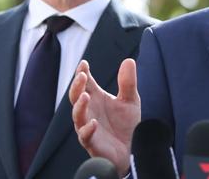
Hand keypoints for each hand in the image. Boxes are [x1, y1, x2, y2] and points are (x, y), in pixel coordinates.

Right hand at [69, 58, 140, 175]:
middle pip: (76, 97)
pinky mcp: (92, 142)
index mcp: (96, 98)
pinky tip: (94, 123)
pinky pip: (85, 136)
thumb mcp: (130, 100)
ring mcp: (88, 126)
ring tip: (86, 96)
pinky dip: (88, 129)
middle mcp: (89, 111)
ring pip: (77, 115)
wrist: (132, 148)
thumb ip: (128, 82)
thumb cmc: (126, 123)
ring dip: (80, 106)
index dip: (82, 73)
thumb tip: (128, 60)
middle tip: (82, 76)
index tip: (83, 64)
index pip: (85, 83)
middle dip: (77, 86)